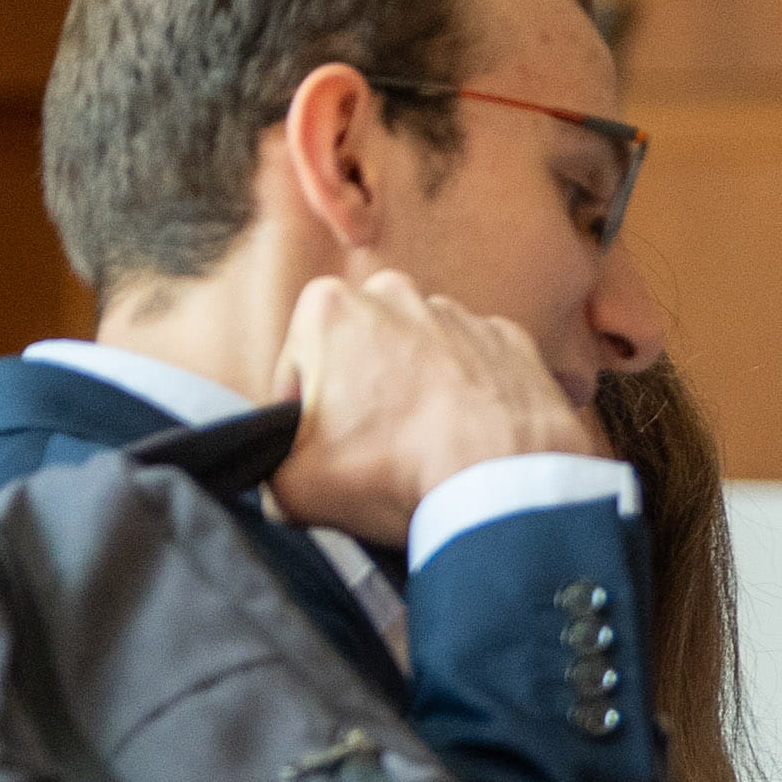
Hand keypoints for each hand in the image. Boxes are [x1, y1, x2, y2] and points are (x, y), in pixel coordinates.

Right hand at [268, 272, 605, 545]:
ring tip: (424, 448)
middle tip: (372, 452)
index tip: (320, 452)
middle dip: (359, 396)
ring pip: (417, 357)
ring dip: (414, 393)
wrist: (504, 484)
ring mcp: (461, 314)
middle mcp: (397, 295)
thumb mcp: (294, 486)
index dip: (300, 419)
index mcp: (328, 307)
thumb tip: (281, 485)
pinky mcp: (512, 341)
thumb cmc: (395, 471)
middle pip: (357, 355)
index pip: (295, 371)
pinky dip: (469, 396)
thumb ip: (270, 473)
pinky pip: (475, 368)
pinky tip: (469, 437)